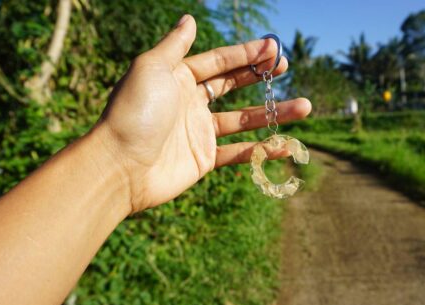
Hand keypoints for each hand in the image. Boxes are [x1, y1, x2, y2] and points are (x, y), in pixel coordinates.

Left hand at [96, 15, 310, 212]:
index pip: (219, 62)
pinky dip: (263, 149)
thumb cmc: (134, 112)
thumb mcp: (151, 67)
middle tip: (287, 68)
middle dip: (260, 76)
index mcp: (177, 78)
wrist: (120, 166)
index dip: (246, 54)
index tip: (274, 48)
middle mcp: (190, 102)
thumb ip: (175, 45)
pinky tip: (286, 144)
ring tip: (305, 106)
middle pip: (233, 86)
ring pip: (244, 119)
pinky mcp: (203, 159)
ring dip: (274, 112)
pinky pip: (239, 152)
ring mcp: (198, 132)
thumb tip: (190, 18)